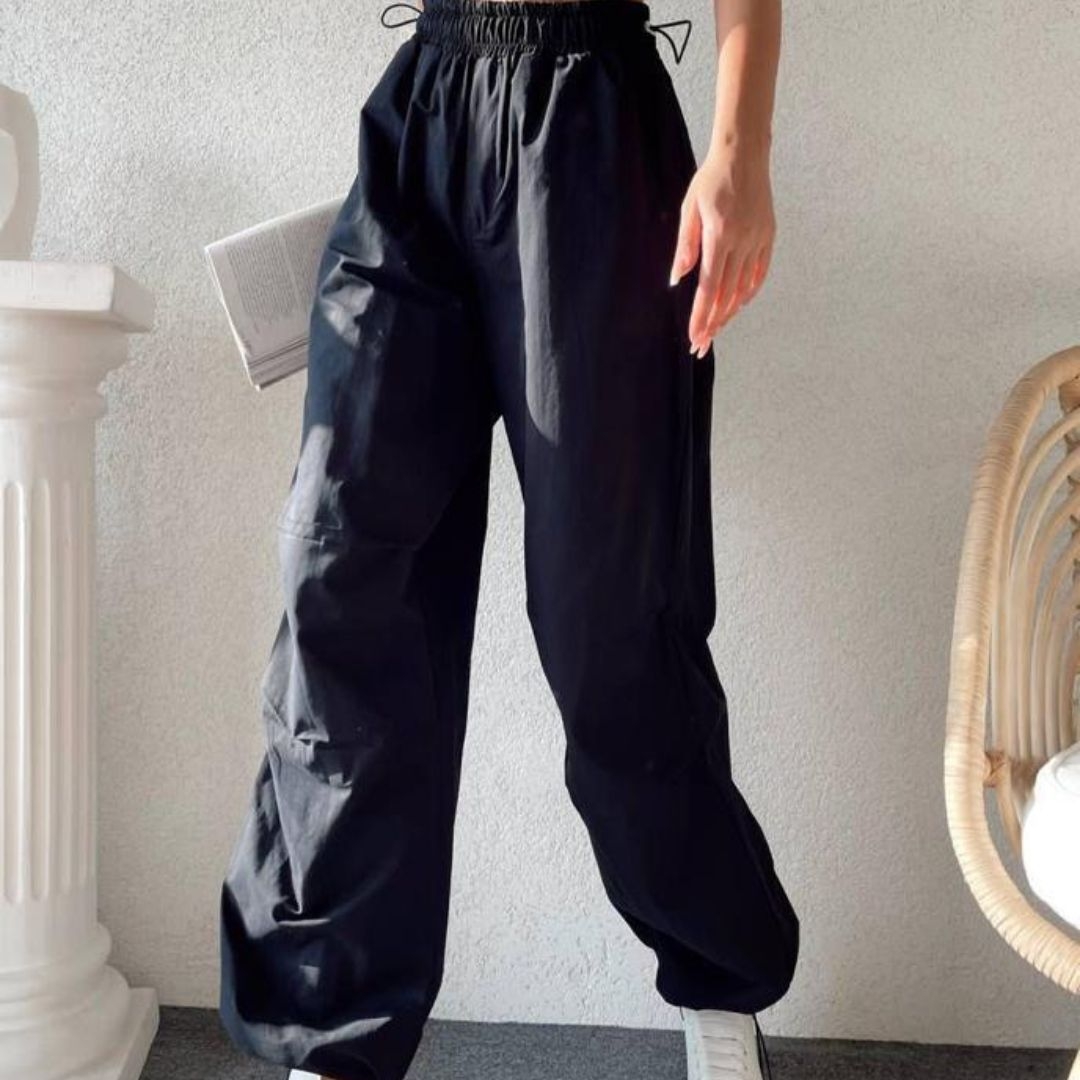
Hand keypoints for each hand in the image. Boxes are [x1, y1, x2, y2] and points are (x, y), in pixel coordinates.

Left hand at [668, 145, 774, 356]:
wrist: (743, 154)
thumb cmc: (710, 180)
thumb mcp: (689, 210)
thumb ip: (685, 246)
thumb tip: (677, 280)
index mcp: (720, 236)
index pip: (709, 288)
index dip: (701, 316)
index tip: (695, 337)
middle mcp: (742, 241)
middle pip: (726, 295)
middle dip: (713, 323)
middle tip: (701, 345)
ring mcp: (758, 239)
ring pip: (743, 288)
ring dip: (729, 312)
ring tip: (716, 330)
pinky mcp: (769, 236)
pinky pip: (759, 273)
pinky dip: (748, 292)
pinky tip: (737, 305)